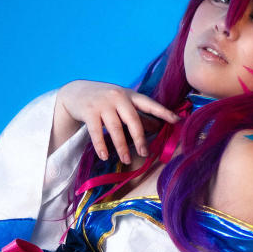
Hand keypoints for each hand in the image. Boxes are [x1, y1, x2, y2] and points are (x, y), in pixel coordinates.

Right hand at [57, 81, 181, 165]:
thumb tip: (158, 127)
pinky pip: (96, 132)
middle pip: (132, 119)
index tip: (176, 120)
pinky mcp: (89, 111)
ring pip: (115, 128)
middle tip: (145, 153)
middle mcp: (118, 97)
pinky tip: (105, 156)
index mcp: (130, 95)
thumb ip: (138, 114)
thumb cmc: (105, 101)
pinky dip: (101, 146)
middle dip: (140, 138)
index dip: (163, 112)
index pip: (149, 104)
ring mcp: (103, 104)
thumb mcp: (122, 103)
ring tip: (126, 160)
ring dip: (121, 146)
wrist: (76, 92)